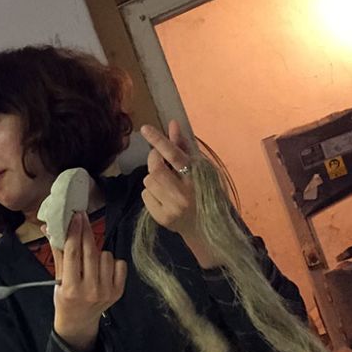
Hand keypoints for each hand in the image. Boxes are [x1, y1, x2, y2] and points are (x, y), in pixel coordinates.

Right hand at [52, 213, 126, 351]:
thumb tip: (48, 226)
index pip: (73, 253)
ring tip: (90, 261)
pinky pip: (119, 264)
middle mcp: (90, 291)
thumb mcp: (57, 278)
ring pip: (106, 255)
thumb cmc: (65, 297)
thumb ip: (57, 252)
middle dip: (86, 231)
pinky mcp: (119, 291)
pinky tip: (102, 269)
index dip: (74, 232)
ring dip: (97, 252)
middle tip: (82, 217)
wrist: (79, 321)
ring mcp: (107, 292)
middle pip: (90, 251)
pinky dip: (111, 262)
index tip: (75, 216)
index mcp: (70, 288)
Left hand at [140, 122, 216, 267]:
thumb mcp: (201, 168)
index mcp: (197, 177)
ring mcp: (172, 208)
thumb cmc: (205, 191)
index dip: (160, 141)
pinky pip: (145, 196)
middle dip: (153, 160)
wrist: (206, 227)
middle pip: (155, 169)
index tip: (144, 129)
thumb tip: (172, 124)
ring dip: (153, 177)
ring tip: (167, 183)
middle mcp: (184, 194)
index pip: (175, 156)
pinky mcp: (161, 218)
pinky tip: (164, 197)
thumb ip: (184, 147)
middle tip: (159, 159)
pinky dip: (151, 192)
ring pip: (148, 182)